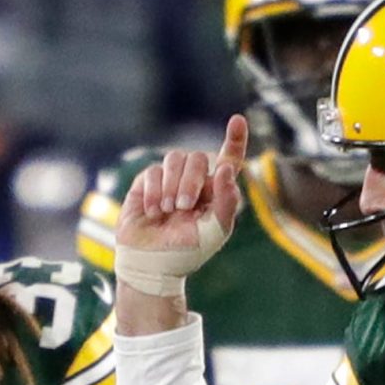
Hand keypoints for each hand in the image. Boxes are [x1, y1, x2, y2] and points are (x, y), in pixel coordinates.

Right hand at [111, 115, 247, 311]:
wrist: (150, 265)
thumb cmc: (186, 253)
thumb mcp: (214, 232)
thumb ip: (227, 203)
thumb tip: (227, 169)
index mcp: (216, 191)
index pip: (229, 159)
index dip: (235, 139)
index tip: (238, 120)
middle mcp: (195, 181)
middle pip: (198, 158)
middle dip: (191, 181)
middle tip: (183, 207)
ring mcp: (170, 180)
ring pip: (174, 159)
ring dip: (172, 185)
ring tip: (167, 210)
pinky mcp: (147, 183)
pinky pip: (153, 171)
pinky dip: (153, 192)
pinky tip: (153, 212)